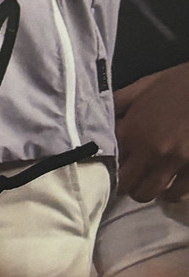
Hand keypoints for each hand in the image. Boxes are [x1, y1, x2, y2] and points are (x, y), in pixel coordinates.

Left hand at [115, 63, 188, 201]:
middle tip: (127, 178)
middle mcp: (148, 150)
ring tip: (146, 182)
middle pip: (125, 184)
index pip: (106, 161)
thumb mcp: (141, 87)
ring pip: (148, 193)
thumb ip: (117, 104)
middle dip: (123, 184)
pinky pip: (177, 192)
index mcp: (130, 131)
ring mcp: (173, 161)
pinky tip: (169, 184)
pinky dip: (171, 192)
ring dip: (145, 190)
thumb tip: (98, 117)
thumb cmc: (176, 83)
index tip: (107, 166)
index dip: (105, 166)